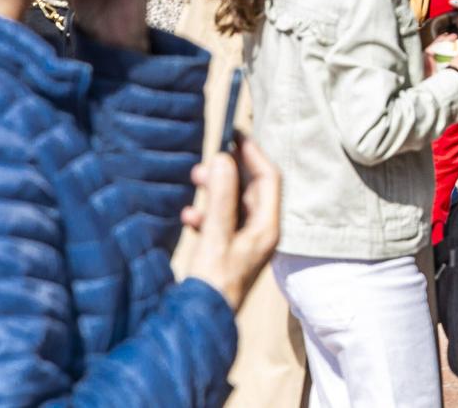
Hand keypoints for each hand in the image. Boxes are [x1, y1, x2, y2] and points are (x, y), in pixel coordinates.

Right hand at [180, 139, 280, 310]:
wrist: (198, 324)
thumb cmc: (212, 284)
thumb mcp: (215, 236)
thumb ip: (220, 197)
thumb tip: (225, 159)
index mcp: (268, 228)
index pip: (269, 179)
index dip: (253, 154)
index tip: (235, 134)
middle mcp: (262, 234)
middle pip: (251, 190)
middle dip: (230, 172)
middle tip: (207, 160)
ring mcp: (245, 244)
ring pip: (233, 204)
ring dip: (216, 190)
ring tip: (194, 180)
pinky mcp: (227, 253)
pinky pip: (220, 223)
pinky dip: (206, 213)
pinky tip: (188, 215)